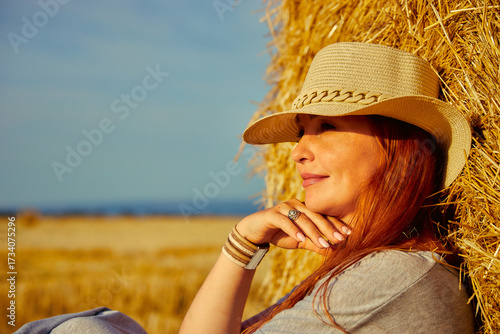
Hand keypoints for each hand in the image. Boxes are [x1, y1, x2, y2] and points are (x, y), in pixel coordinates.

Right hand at [236, 199, 350, 253]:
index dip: (336, 224)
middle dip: (329, 228)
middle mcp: (296, 205)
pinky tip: (301, 239)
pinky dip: (293, 230)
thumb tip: (335, 252)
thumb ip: (316, 244)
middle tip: (340, 239)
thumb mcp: (300, 241)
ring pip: (302, 219)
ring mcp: (284, 208)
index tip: (349, 234)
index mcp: (305, 209)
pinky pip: (285, 221)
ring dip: (313, 232)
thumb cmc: (279, 234)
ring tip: (324, 243)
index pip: (323, 215)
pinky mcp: (272, 214)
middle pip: (316, 215)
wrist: (254, 232)